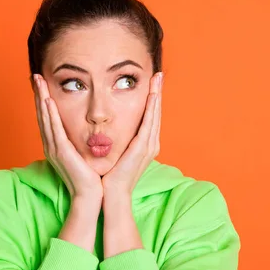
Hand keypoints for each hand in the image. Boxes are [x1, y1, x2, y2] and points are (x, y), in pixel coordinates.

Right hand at [32, 74, 102, 200]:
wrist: (90, 195)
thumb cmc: (89, 176)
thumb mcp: (82, 154)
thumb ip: (79, 141)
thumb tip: (86, 129)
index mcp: (56, 145)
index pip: (48, 118)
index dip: (43, 100)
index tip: (42, 84)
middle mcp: (51, 145)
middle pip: (42, 115)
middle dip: (39, 94)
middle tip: (35, 76)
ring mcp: (54, 148)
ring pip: (45, 118)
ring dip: (41, 98)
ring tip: (38, 81)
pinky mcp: (60, 152)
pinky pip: (54, 129)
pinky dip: (49, 114)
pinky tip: (47, 101)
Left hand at [101, 71, 163, 197]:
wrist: (112, 194)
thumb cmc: (111, 176)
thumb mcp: (117, 153)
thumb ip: (119, 141)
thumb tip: (112, 130)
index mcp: (145, 145)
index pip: (150, 117)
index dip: (152, 100)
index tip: (152, 83)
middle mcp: (151, 144)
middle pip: (156, 113)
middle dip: (157, 93)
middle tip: (158, 75)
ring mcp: (149, 146)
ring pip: (155, 115)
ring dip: (156, 95)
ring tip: (157, 79)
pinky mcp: (143, 148)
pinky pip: (149, 123)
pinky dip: (152, 108)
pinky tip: (152, 95)